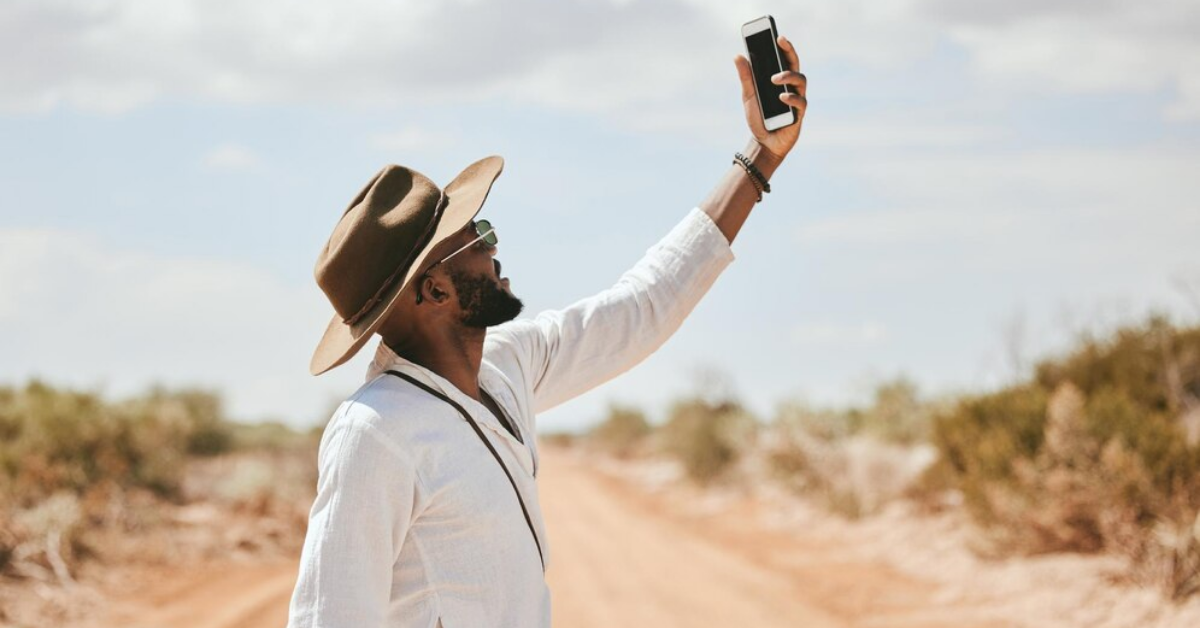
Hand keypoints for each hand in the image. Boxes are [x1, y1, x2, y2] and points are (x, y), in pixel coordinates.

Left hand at [734, 34, 805, 160]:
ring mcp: (797, 101)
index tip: (778, 36)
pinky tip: (781, 97)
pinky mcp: (799, 115)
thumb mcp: (749, 95)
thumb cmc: (758, 118)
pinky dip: (791, 98)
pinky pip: (800, 103)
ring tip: (775, 78)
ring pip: (801, 81)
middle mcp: (792, 88)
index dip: (785, 47)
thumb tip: (738, 56)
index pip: (785, 60)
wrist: (762, 143)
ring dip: (788, 76)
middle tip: (780, 44)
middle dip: (789, 53)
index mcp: (781, 81)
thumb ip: (746, 77)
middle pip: (796, 65)